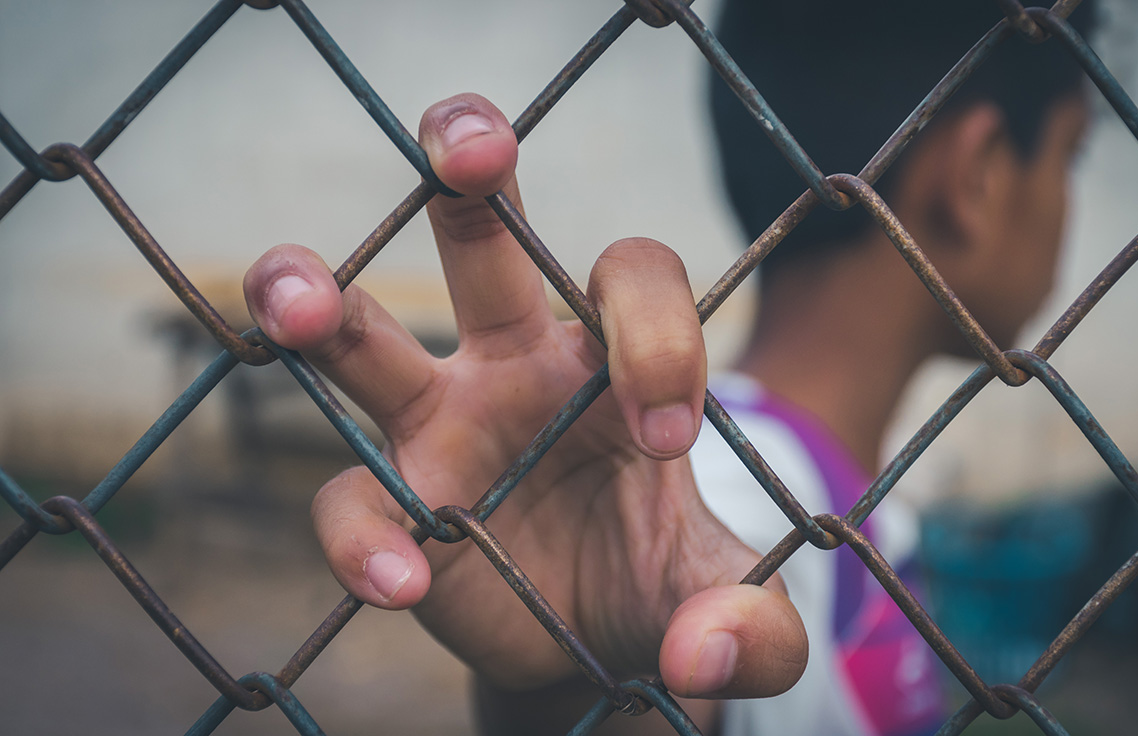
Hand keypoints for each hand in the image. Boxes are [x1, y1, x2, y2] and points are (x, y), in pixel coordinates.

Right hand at [243, 93, 805, 724]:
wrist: (600, 644)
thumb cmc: (667, 586)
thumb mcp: (736, 608)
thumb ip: (756, 628)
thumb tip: (704, 655)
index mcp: (607, 350)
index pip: (628, 272)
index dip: (655, 333)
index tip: (667, 436)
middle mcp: (512, 360)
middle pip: (475, 229)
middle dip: (466, 167)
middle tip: (470, 144)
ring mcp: (440, 425)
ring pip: (360, 332)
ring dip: (315, 295)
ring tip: (300, 301)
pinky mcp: (394, 506)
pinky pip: (351, 503)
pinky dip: (364, 539)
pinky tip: (402, 582)